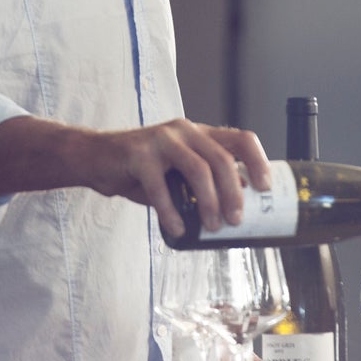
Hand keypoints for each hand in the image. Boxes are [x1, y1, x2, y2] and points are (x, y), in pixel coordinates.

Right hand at [70, 119, 272, 238]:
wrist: (94, 158)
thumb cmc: (139, 170)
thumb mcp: (175, 173)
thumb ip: (200, 184)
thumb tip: (233, 209)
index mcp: (198, 134)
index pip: (240, 139)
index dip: (258, 162)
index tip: (265, 188)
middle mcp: (184, 131)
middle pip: (222, 158)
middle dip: (233, 192)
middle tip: (235, 221)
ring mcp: (161, 140)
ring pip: (198, 169)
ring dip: (209, 202)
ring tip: (211, 226)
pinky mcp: (138, 154)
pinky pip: (160, 186)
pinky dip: (171, 211)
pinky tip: (177, 229)